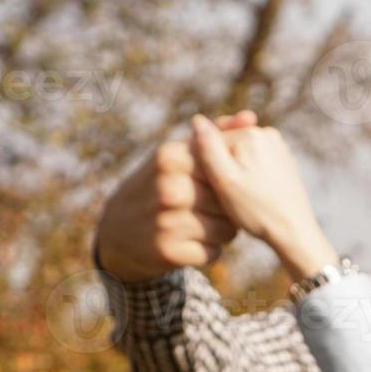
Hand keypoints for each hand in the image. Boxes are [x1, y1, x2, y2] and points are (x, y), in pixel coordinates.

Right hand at [94, 111, 255, 282]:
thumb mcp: (179, 154)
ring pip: (226, 230)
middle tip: (211, 209)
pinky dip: (209, 250)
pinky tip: (193, 241)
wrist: (119, 229)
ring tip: (205, 224)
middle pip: (229, 202)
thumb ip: (216, 135)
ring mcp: (166, 221)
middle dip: (228, 208)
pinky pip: (213, 253)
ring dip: (223, 231)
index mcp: (171, 157)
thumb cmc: (160, 184)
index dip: (230, 182)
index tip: (220, 186)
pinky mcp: (168, 251)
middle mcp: (168, 188)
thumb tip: (251, 117)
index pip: (226, 170)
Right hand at [188, 114, 337, 280]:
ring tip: (242, 198)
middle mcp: (268, 135)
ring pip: (242, 157)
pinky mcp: (285, 163)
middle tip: (228, 197)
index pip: (212, 142)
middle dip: (223, 169)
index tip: (212, 190)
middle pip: (228, 148)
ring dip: (236, 174)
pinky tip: (253, 197)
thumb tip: (197, 120)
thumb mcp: (224, 180)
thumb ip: (208, 148)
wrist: (294, 231)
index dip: (205, 167)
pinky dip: (251, 178)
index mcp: (250, 134)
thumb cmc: (257, 209)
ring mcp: (279, 148)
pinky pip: (257, 165)